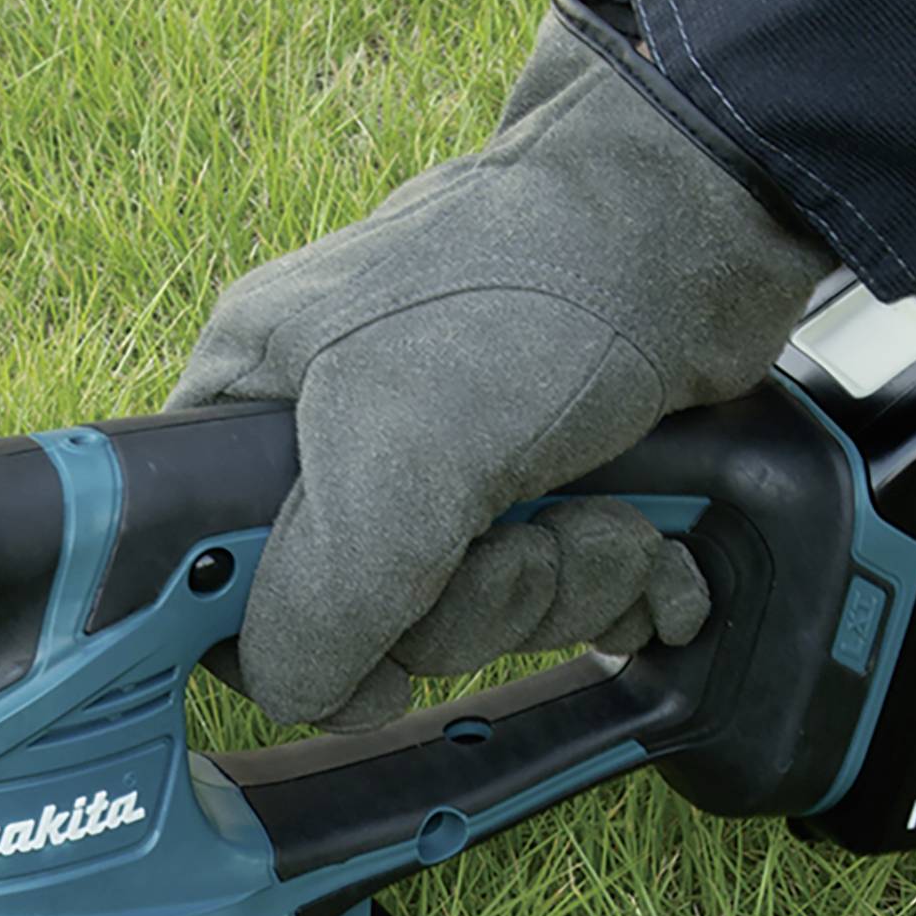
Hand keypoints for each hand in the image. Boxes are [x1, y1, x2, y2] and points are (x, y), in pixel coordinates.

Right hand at [170, 0, 835, 727]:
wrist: (705, 219)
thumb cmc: (534, 292)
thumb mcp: (391, 461)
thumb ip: (316, 602)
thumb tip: (294, 695)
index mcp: (253, 409)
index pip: (210, 576)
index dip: (283, 638)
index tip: (364, 656)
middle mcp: (336, 441)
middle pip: (362, 624)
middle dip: (471, 608)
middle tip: (516, 543)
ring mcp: (444, 467)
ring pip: (470, 618)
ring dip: (560, 590)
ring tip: (605, 515)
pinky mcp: (541, 482)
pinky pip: (553, 595)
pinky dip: (615, 583)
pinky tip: (651, 540)